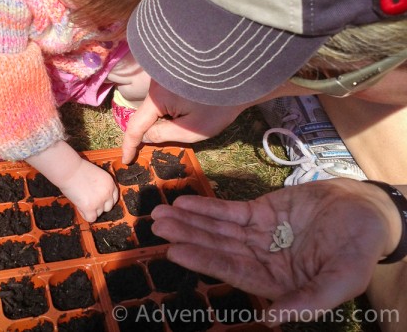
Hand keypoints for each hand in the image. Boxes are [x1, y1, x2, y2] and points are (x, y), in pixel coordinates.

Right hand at [58, 158, 118, 222]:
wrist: (68, 170)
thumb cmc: (77, 169)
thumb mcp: (96, 175)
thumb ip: (100, 186)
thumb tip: (97, 196)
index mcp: (110, 182)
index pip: (114, 197)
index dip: (106, 200)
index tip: (100, 200)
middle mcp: (107, 193)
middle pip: (108, 207)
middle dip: (99, 206)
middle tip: (89, 200)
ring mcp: (99, 201)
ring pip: (99, 213)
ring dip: (91, 210)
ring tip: (81, 200)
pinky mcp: (90, 207)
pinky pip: (91, 218)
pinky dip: (85, 215)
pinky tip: (79, 207)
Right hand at [122, 81, 244, 163]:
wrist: (240, 77)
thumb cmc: (218, 106)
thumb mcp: (192, 130)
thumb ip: (164, 135)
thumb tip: (145, 137)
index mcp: (156, 97)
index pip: (134, 125)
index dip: (129, 145)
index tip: (126, 160)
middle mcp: (154, 84)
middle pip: (144, 115)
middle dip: (150, 131)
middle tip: (168, 141)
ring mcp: (162, 78)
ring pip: (153, 106)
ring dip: (162, 120)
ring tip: (188, 122)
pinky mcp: (170, 77)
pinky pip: (161, 99)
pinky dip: (167, 111)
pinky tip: (188, 112)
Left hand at [151, 179, 395, 324]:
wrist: (366, 209)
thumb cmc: (360, 247)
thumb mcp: (344, 278)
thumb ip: (311, 300)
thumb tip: (274, 321)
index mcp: (276, 281)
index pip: (232, 271)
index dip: (204, 261)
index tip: (175, 251)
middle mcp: (260, 259)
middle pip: (217, 248)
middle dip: (187, 236)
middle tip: (157, 226)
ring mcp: (258, 234)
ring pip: (217, 228)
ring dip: (190, 220)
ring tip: (161, 213)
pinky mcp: (260, 212)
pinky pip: (229, 210)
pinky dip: (207, 207)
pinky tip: (185, 203)